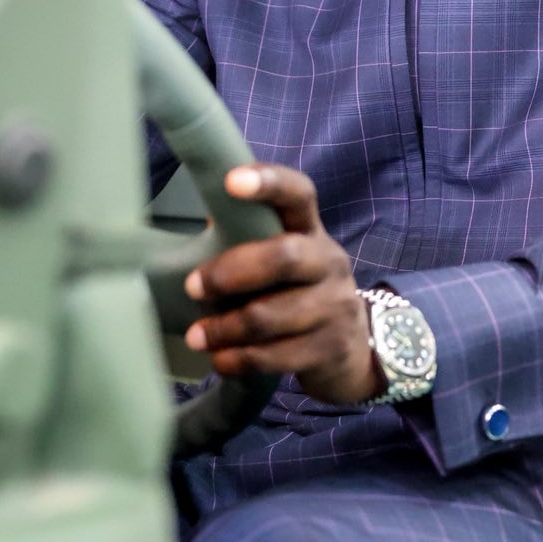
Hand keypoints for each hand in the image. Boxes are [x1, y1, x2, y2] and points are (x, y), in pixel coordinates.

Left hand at [184, 163, 386, 404]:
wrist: (351, 346)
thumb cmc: (296, 289)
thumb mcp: (283, 255)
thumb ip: (246, 236)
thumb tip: (192, 218)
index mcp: (310, 229)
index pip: (298, 194)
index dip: (268, 182)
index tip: (230, 181)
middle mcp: (329, 262)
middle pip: (285, 257)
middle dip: (231, 272)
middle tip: (193, 287)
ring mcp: (335, 306)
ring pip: (275, 315)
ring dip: (226, 327)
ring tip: (195, 337)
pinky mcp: (331, 349)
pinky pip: (278, 356)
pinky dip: (241, 360)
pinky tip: (219, 360)